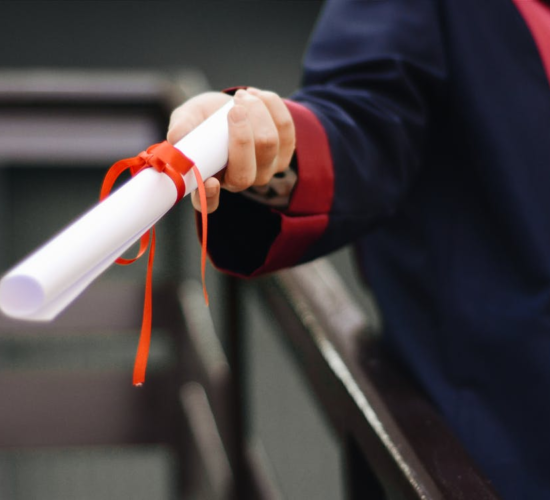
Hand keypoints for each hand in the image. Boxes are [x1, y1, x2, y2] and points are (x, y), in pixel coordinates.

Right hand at [167, 88, 295, 212]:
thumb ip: (182, 127)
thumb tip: (176, 137)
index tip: (210, 182)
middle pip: (246, 172)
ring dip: (256, 112)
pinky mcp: (284, 152)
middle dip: (242, 135)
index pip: (209, 203)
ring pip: (269, 144)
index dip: (210, 197)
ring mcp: (265, 170)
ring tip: (241, 96)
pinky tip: (256, 96)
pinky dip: (271, 106)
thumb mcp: (188, 118)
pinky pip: (286, 128)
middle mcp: (239, 181)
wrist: (232, 106)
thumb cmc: (205, 118)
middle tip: (234, 108)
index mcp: (210, 181)